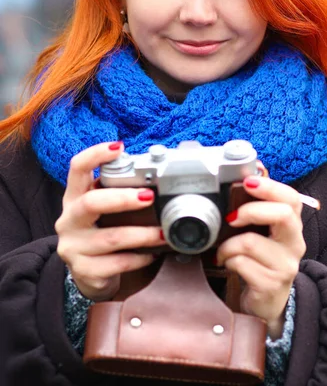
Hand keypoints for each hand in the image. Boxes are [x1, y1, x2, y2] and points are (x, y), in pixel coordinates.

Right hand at [55, 141, 163, 301]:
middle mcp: (69, 219)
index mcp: (75, 196)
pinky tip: (151, 255)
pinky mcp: (83, 270)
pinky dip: (138, 259)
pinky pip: (116, 264)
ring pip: (110, 238)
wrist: (89, 274)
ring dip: (142, 235)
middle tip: (148, 196)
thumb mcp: (104, 209)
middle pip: (90, 203)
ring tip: (162, 233)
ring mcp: (73, 246)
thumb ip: (119, 191)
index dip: (96, 155)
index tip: (119, 147)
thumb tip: (155, 174)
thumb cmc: (102, 231)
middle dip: (122, 198)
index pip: (77, 168)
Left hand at [215, 176, 305, 339]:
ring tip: (223, 250)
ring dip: (228, 244)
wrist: (267, 302)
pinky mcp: (271, 285)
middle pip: (283, 215)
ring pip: (252, 242)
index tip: (247, 182)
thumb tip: (257, 167)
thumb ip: (258, 203)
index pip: (291, 198)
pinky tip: (227, 263)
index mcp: (292, 225)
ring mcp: (285, 265)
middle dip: (251, 210)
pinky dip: (228, 260)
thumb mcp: (261, 230)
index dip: (270, 187)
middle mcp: (294, 243)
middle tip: (231, 218)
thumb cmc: (260, 259)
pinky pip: (242, 264)